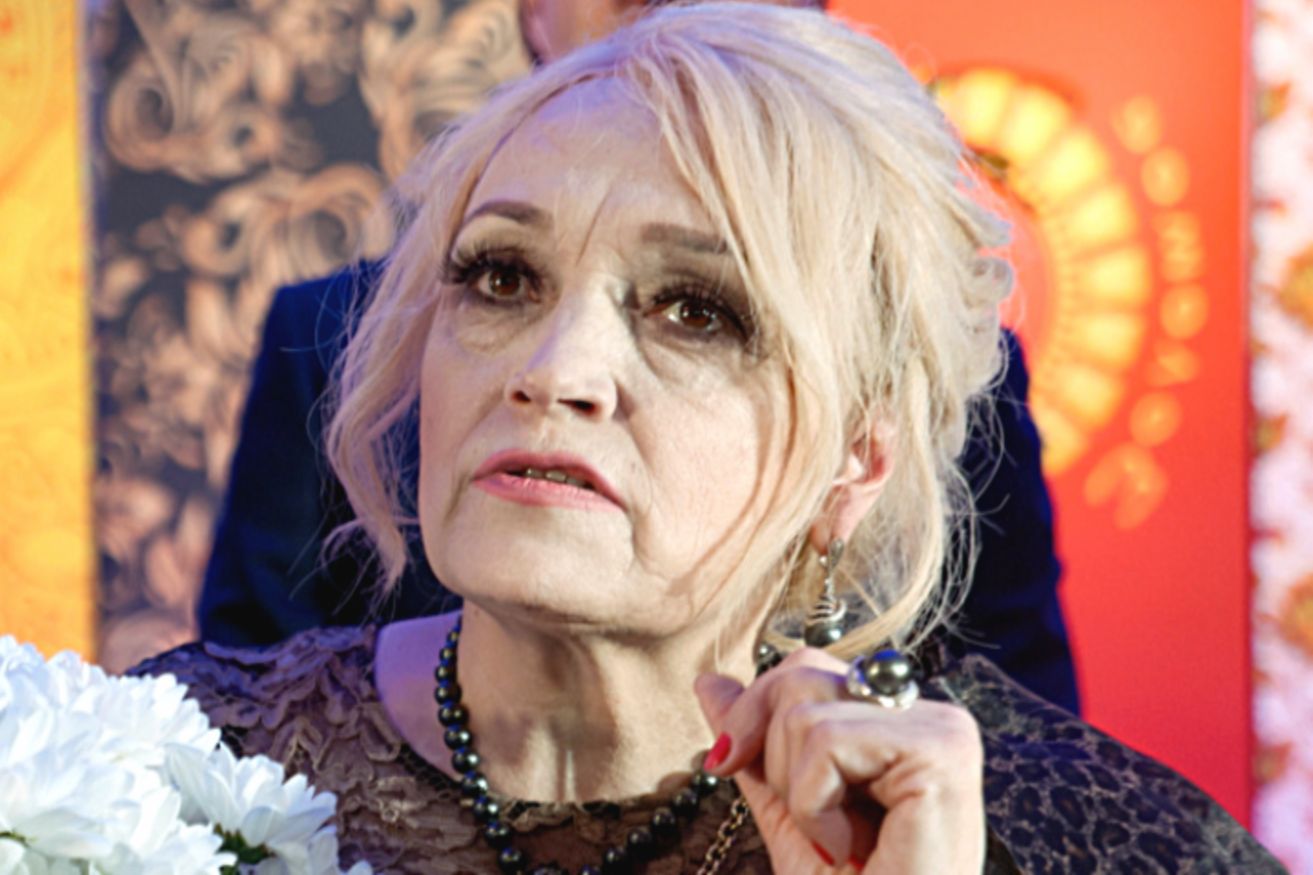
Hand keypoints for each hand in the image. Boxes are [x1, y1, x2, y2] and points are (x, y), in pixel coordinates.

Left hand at [694, 647, 984, 873]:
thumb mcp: (787, 807)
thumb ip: (757, 742)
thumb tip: (709, 682)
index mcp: (899, 721)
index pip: (804, 669)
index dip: (757, 719)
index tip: (740, 771)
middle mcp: (929, 713)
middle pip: (801, 675)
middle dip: (775, 758)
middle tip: (814, 823)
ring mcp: (941, 729)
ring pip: (806, 711)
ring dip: (797, 793)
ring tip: (837, 840)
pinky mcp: (939, 750)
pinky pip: (828, 740)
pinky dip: (814, 803)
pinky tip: (848, 845)